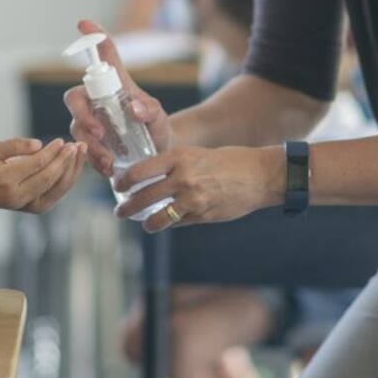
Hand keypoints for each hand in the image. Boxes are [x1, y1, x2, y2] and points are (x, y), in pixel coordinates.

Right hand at [0, 137, 86, 215]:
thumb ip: (14, 145)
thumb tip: (39, 144)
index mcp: (5, 180)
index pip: (37, 165)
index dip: (52, 152)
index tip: (62, 141)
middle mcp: (17, 196)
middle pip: (50, 178)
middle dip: (66, 161)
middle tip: (78, 145)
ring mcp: (24, 205)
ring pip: (56, 189)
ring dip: (72, 172)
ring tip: (80, 154)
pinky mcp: (30, 208)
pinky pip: (54, 196)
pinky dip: (66, 182)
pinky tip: (72, 168)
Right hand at [64, 20, 173, 175]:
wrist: (157, 157)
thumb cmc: (157, 129)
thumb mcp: (158, 118)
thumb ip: (150, 111)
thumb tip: (135, 109)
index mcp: (116, 85)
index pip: (104, 56)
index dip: (93, 38)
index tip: (84, 24)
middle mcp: (97, 101)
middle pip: (75, 97)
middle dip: (82, 114)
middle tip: (99, 131)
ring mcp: (90, 123)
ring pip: (75, 128)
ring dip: (89, 144)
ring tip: (109, 160)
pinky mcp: (88, 145)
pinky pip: (80, 151)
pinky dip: (93, 160)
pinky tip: (109, 169)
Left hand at [112, 145, 285, 232]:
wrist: (259, 176)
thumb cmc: (229, 161)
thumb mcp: (197, 154)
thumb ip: (174, 165)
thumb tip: (151, 177)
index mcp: (179, 158)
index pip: (140, 171)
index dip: (124, 181)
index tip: (118, 186)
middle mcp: (182, 179)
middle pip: (143, 197)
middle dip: (126, 207)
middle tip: (119, 211)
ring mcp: (192, 200)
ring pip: (157, 218)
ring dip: (147, 223)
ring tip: (144, 223)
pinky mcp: (202, 216)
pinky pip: (178, 223)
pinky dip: (171, 223)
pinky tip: (168, 222)